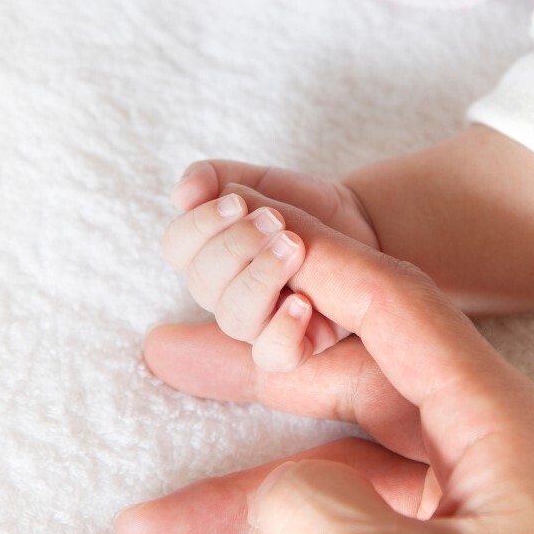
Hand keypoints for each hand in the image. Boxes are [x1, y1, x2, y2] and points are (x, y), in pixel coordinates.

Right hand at [117, 186, 533, 533]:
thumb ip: (327, 523)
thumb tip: (277, 495)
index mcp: (497, 424)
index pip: (394, 309)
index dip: (317, 265)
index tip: (250, 237)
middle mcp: (485, 451)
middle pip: (348, 386)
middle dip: (251, 381)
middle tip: (169, 358)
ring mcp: (473, 510)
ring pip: (342, 477)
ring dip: (249, 502)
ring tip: (153, 525)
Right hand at [163, 161, 378, 370]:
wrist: (356, 226)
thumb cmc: (300, 206)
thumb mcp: (259, 181)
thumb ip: (215, 177)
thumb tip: (181, 195)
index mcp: (206, 255)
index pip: (176, 248)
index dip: (199, 225)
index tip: (236, 201)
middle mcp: (224, 295)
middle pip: (203, 283)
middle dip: (236, 246)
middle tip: (275, 220)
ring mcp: (257, 323)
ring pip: (234, 320)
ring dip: (260, 279)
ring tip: (294, 246)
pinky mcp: (296, 343)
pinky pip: (274, 356)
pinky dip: (283, 331)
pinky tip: (302, 301)